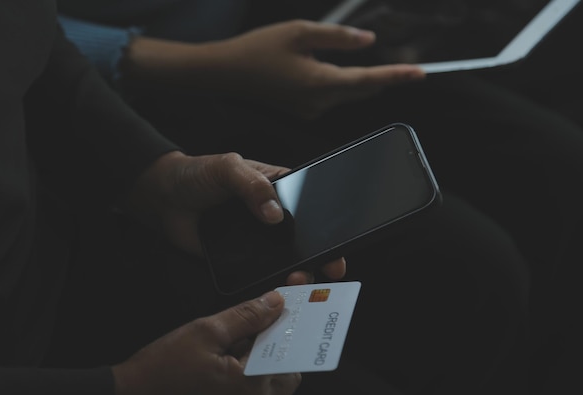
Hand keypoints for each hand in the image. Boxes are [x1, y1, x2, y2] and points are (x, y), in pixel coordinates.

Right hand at [112, 290, 299, 394]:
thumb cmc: (162, 372)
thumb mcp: (206, 332)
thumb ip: (247, 316)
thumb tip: (275, 303)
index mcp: (254, 389)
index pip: (291, 352)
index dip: (288, 326)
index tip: (283, 307)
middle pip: (285, 371)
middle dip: (273, 345)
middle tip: (249, 328)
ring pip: (271, 385)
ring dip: (261, 362)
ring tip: (230, 348)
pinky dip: (249, 378)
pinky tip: (225, 364)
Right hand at [121, 20, 424, 119]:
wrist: (226, 73)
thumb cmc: (258, 49)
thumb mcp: (299, 32)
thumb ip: (337, 38)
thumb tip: (367, 43)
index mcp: (318, 82)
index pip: (367, 81)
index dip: (396, 76)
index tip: (420, 73)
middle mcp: (317, 102)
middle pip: (362, 92)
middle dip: (385, 79)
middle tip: (410, 69)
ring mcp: (310, 110)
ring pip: (348, 95)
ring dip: (362, 81)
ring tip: (374, 69)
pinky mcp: (303, 110)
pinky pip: (331, 97)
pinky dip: (342, 85)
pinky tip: (332, 70)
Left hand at [126, 151, 345, 280]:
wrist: (164, 199)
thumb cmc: (197, 174)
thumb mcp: (228, 168)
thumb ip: (252, 185)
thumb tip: (275, 214)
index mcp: (278, 189)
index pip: (312, 205)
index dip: (328, 222)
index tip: (339, 239)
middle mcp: (273, 217)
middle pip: (305, 238)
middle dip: (320, 254)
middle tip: (329, 267)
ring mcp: (259, 241)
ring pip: (285, 259)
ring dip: (296, 272)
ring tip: (297, 279)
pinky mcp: (241, 260)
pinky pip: (259, 274)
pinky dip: (269, 283)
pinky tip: (275, 290)